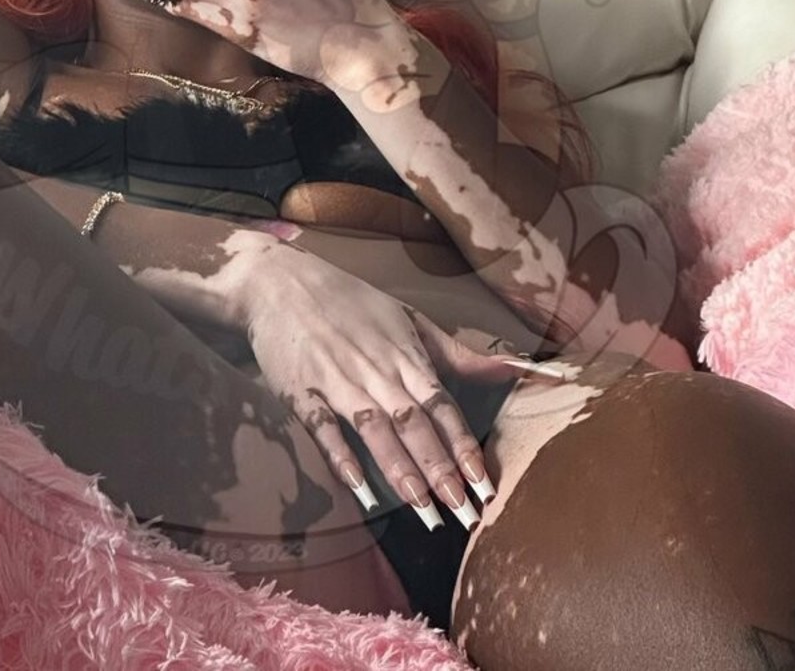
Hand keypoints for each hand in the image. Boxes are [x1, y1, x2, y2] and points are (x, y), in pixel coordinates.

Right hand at [234, 242, 527, 528]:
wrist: (280, 282)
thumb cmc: (350, 302)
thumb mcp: (407, 318)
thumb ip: (456, 352)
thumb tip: (514, 366)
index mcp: (405, 355)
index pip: (441, 406)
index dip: (464, 446)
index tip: (485, 485)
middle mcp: (376, 370)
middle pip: (414, 423)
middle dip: (441, 469)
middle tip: (464, 513)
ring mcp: (338, 380)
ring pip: (374, 427)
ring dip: (400, 469)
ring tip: (424, 508)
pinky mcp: (302, 390)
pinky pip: (323, 427)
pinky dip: (340, 455)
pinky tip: (358, 488)